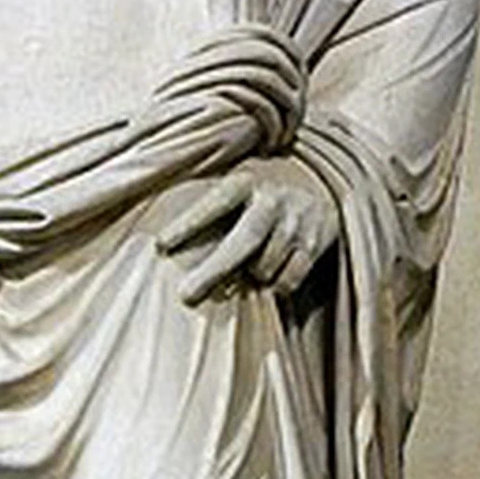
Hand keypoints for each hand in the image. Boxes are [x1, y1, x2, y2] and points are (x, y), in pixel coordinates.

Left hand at [156, 158, 336, 305]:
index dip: (189, 223)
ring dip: (252, 275)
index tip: (160, 246)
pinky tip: (273, 274)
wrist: (319, 187)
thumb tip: (163, 246)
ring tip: (249, 269)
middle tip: (185, 296)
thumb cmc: (258, 196)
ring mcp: (297, 221)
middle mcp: (272, 199)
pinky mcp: (316, 243)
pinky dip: (278, 285)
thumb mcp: (236, 188)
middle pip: (244, 240)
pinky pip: (289, 279)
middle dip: (214, 270)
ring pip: (265, 266)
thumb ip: (210, 209)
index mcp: (245, 182)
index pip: (215, 203)